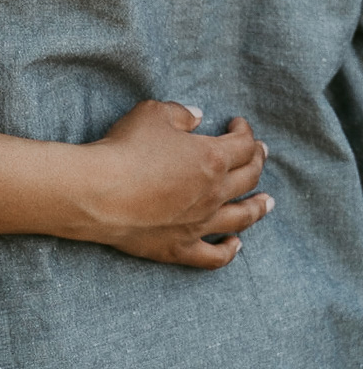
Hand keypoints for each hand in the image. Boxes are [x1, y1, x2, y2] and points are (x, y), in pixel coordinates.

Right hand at [76, 100, 270, 268]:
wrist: (101, 192)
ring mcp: (201, 224)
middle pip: (248, 179)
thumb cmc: (127, 148)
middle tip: (261, 155)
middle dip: (257, 162)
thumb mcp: (152, 113)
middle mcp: (214, 193)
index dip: (245, 132)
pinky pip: (215, 256)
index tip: (239, 124)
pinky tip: (236, 244)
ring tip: (267, 202)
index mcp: (212, 158)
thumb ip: (180, 113)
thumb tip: (197, 118)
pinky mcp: (182, 248)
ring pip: (241, 218)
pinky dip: (230, 250)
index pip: (243, 144)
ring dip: (258, 208)